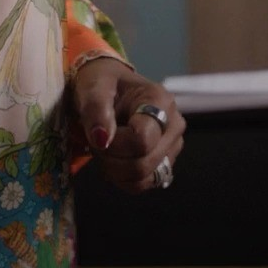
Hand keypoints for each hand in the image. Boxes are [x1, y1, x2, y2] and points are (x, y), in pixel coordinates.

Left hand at [69, 56, 185, 192]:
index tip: (98, 132)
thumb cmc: (101, 82)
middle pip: (144, 163)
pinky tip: (112, 158)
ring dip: (115, 169)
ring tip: (104, 147)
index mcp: (160, 100)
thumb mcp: (92, 86)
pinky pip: (143, 184)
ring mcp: (172, 147)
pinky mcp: (165, 163)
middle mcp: (174, 125)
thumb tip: (102, 139)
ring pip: (144, 178)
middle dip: (111, 157)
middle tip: (96, 140)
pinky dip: (121, 178)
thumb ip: (96, 109)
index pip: (142, 140)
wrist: (107, 87)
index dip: (116, 143)